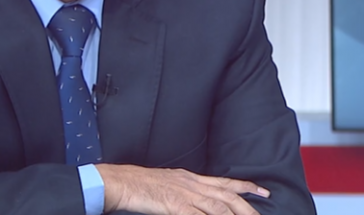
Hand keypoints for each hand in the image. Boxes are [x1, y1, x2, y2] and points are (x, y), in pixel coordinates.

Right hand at [96, 164, 268, 214]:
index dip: (244, 186)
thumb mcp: (168, 183)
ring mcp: (185, 195)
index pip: (223, 182)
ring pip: (219, 207)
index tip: (262, 190)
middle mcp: (192, 184)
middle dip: (248, 207)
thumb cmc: (141, 184)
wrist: (123, 181)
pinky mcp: (176, 206)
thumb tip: (197, 201)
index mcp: (190, 178)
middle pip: (227, 195)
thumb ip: (185, 191)